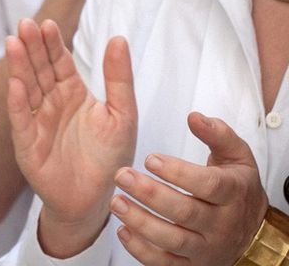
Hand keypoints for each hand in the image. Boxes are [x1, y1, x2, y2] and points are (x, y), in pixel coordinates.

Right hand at [6, 19, 138, 256]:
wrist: (96, 200)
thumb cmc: (109, 157)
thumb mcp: (122, 115)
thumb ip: (119, 78)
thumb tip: (118, 38)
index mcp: (72, 92)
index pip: (59, 61)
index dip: (52, 43)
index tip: (47, 23)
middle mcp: (50, 102)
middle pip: (38, 69)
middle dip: (31, 46)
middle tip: (25, 24)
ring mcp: (36, 121)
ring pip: (26, 88)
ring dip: (19, 66)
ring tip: (13, 43)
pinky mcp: (27, 144)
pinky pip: (22, 120)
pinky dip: (18, 103)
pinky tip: (15, 85)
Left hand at [111, 113, 267, 265]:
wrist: (253, 231)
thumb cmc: (236, 188)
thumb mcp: (237, 157)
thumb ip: (218, 134)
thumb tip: (195, 117)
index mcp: (232, 194)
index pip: (208, 185)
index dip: (178, 172)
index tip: (150, 158)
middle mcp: (221, 224)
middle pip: (185, 212)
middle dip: (150, 194)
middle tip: (122, 175)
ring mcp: (206, 248)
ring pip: (173, 240)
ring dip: (141, 222)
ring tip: (116, 202)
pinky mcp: (193, 264)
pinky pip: (166, 263)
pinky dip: (142, 251)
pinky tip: (123, 231)